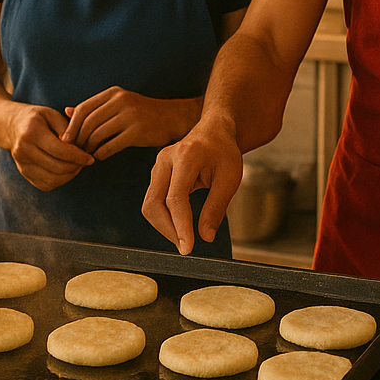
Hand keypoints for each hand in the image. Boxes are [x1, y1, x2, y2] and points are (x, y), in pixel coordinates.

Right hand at [6, 103, 92, 190]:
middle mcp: (23, 150)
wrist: (13, 126)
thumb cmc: (37, 118)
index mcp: (31, 132)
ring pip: (53, 179)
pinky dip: (60, 180)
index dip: (78, 156)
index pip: (60, 151)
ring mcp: (21, 164)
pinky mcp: (23, 173)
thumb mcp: (52, 114)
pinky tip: (67, 170)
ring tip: (77, 165)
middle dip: (76, 166)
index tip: (90, 157)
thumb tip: (76, 146)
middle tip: (86, 161)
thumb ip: (66, 128)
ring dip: (70, 175)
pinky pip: (46, 184)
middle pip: (57, 167)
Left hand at [62, 87, 199, 161]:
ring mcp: (130, 116)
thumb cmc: (141, 113)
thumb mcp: (117, 104)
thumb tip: (66, 111)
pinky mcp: (137, 132)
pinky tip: (100, 156)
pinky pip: (111, 146)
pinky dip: (101, 153)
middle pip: (89, 122)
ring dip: (89, 148)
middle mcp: (121, 101)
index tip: (65, 139)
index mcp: (114, 93)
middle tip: (75, 150)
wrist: (172, 118)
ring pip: (98, 135)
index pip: (84, 108)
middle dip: (78, 139)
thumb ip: (93, 108)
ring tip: (87, 154)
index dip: (71, 125)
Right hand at [143, 117, 242, 254]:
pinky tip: (179, 226)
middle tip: (186, 247)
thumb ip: (216, 208)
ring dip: (164, 226)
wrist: (214, 132)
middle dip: (168, 230)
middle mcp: (165, 159)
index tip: (188, 248)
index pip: (176, 198)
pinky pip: (153, 201)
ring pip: (149, 205)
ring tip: (184, 238)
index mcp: (186, 157)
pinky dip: (163, 218)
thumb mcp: (230, 179)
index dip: (180, 226)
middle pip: (154, 203)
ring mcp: (158, 166)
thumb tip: (206, 237)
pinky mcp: (156, 174)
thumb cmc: (224, 152)